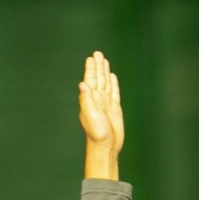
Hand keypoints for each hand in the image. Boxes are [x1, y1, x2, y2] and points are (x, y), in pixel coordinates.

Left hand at [78, 50, 123, 179]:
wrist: (106, 146)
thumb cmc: (97, 133)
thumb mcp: (91, 115)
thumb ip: (87, 99)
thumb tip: (83, 84)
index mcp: (90, 99)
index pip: (91, 79)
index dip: (91, 68)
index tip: (92, 58)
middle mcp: (97, 99)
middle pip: (98, 78)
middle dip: (98, 66)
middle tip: (98, 53)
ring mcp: (106, 103)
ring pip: (106, 83)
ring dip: (105, 72)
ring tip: (104, 60)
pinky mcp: (115, 108)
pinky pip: (114, 92)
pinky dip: (113, 83)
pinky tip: (112, 77)